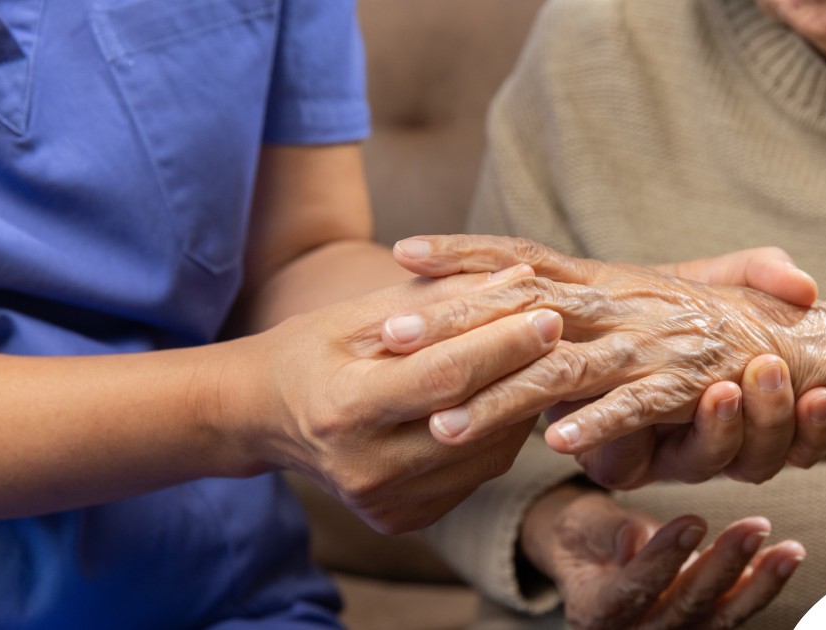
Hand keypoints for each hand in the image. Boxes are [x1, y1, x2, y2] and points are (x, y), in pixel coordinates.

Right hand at [221, 266, 560, 533]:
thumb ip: (442, 299)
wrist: (263, 417)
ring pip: (487, 454)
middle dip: (524, 370)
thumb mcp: (362, 314)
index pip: (445, 377)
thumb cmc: (313, 351)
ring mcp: (386, 503)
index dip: (503, 344)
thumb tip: (521, 279)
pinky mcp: (403, 519)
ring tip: (536, 360)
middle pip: (473, 419)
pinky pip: (476, 475)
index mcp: (345, 410)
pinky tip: (504, 399)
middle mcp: (365, 469)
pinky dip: (499, 435)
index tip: (548, 311)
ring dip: (520, 404)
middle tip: (562, 330)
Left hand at [392, 235, 825, 470]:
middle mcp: (619, 305)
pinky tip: (558, 444)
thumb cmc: (708, 324)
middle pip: (522, 309)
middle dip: (454, 322)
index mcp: (603, 282)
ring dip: (503, 396)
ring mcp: (650, 344)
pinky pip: (637, 406)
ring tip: (446, 421)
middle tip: (389, 335)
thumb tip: (515, 296)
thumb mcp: (638, 299)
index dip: (465, 254)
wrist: (799, 343)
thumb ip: (584, 296)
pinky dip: (602, 424)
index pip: (522, 259)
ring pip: (563, 369)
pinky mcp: (687, 385)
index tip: (403, 251)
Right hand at [520, 485, 803, 629]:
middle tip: (755, 527)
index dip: (663, 559)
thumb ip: (607, 533)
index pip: (632, 590)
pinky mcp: (698, 629)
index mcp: (595, 612)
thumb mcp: (581, 526)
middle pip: (683, 608)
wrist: (593, 561)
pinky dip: (759, 588)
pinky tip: (782, 561)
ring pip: (718, 618)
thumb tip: (634, 539)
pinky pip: (731, 614)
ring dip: (758, 584)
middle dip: (723, 566)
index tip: (694, 520)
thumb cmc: (585, 537)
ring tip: (788, 550)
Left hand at [558, 248, 825, 486]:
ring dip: (721, 428)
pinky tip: (599, 428)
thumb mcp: (718, 277)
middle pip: (766, 455)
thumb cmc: (659, 300)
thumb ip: (763, 272)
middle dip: (777, 423)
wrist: (578, 322)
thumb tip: (805, 285)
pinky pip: (623, 454)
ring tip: (721, 391)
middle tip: (779, 380)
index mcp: (750, 399)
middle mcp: (716, 434)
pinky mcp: (613, 456)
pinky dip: (612, 429)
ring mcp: (667, 451)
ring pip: (712, 460)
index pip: (806, 428)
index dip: (820, 423)